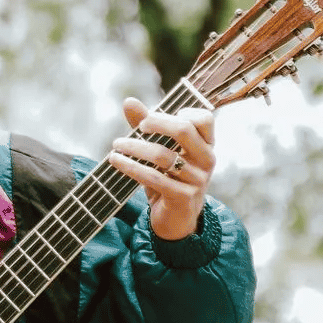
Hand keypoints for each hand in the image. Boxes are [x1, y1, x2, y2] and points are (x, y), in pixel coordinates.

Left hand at [107, 97, 215, 241]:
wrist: (176, 220)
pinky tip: (115, 160)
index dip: (181, 112)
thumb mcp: (161, 152)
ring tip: (116, 145)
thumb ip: (147, 126)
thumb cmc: (168, 179)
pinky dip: (131, 166)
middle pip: (184, 130)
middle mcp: (207, 160)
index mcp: (206, 145)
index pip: (204, 118)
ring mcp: (197, 180)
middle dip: (156, 122)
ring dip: (135, 147)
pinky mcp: (183, 197)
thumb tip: (129, 101)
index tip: (155, 117)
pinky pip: (154, 177)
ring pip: (163, 155)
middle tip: (137, 126)